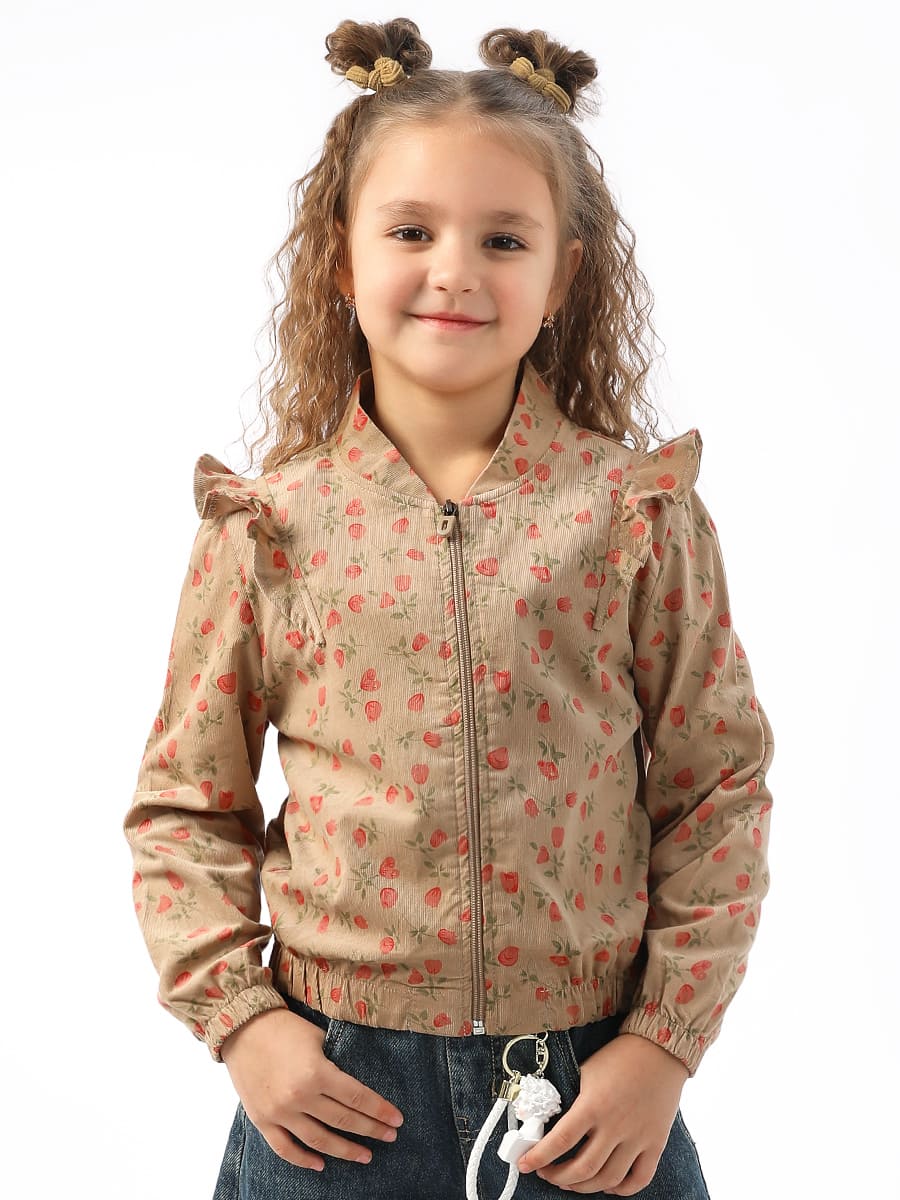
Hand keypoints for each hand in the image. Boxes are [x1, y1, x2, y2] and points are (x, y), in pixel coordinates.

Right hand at [220, 1008, 404, 1170]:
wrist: (243, 1028)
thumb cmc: (285, 1028)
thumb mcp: (318, 1038)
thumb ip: (336, 1064)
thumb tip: (357, 1085)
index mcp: (317, 1072)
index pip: (357, 1097)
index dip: (379, 1110)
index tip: (397, 1119)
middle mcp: (299, 1096)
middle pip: (343, 1120)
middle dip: (371, 1130)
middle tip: (390, 1136)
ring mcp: (279, 1112)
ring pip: (318, 1140)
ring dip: (345, 1151)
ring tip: (365, 1156)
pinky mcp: (262, 1120)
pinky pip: (285, 1149)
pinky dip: (304, 1160)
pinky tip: (321, 1164)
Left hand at [516, 1033, 688, 1194]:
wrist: (659, 1049)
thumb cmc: (619, 1058)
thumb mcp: (586, 1071)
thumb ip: (571, 1099)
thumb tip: (548, 1121)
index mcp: (593, 1105)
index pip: (560, 1141)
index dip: (539, 1157)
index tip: (524, 1164)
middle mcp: (615, 1126)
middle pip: (583, 1168)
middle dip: (558, 1177)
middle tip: (547, 1174)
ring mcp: (638, 1137)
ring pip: (608, 1179)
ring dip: (585, 1186)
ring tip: (571, 1182)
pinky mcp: (656, 1143)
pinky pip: (640, 1179)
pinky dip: (622, 1190)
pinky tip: (607, 1185)